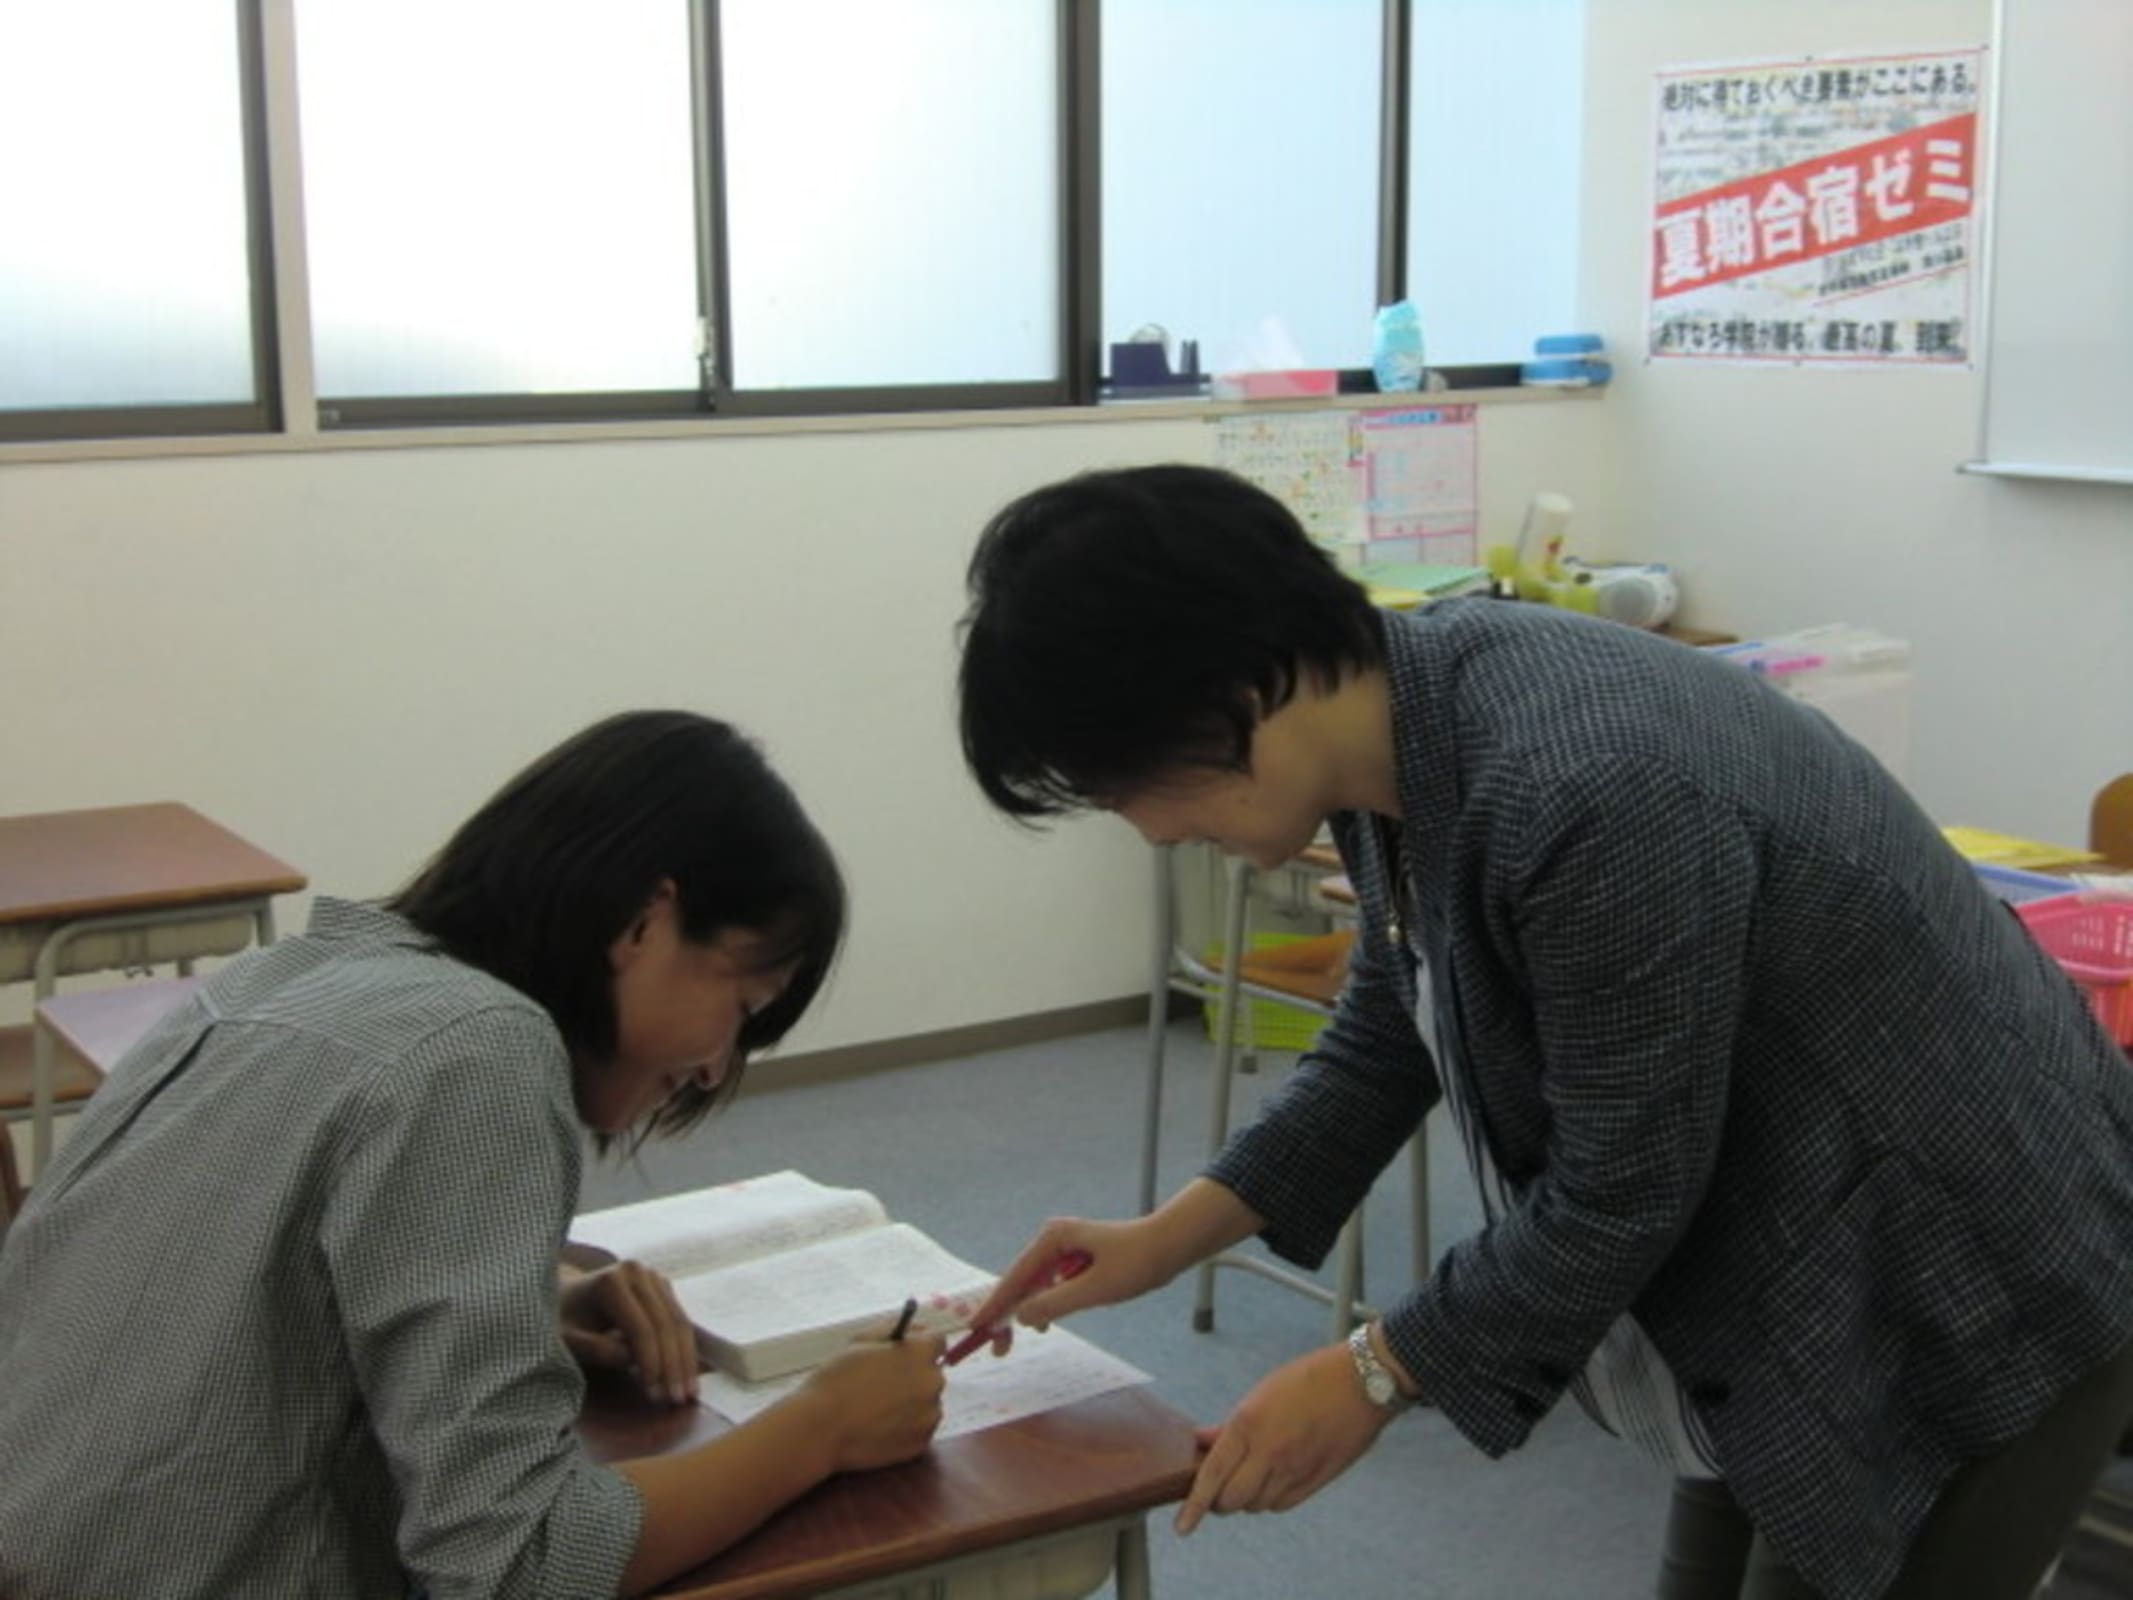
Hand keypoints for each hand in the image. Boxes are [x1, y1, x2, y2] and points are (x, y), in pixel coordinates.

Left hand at [560, 1259, 700, 1405]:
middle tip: (677, 1400)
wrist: (565, 1295)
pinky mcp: (662, 1288)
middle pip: (666, 1324)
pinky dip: (685, 1350)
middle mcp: (638, 1273)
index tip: (654, 1395)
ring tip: (689, 1394)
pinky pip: (680, 1321)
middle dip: (673, 1366)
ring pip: (680, 1323)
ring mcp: (653, 1278)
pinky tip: (688, 1376)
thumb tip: (630, 1359)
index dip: (651, 1363)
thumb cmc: (562, 1322)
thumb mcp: (566, 1339)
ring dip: (686, 1361)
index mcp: (612, 1281)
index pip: (641, 1328)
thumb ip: (594, 1348)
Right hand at [795, 1333, 946, 1472]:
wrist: (821, 1428)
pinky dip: (907, 1426)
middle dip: (914, 1373)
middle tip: (885, 1382)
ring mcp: (929, 1415)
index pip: (938, 1340)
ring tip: (879, 1408)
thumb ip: (892, 1329)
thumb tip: (913, 1329)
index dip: (920, 1343)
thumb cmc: (836, 1380)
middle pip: (932, 1372)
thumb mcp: (861, 1341)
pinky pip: (920, 1427)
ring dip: (912, 1401)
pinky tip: (881, 1425)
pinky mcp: (921, 1442)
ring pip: (927, 1402)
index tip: (906, 1351)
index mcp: (920, 1353)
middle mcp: (932, 1383)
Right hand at [960, 1216, 1179, 1355]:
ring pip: (1033, 1285)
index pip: (1014, 1277)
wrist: (1170, 1246)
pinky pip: (1050, 1285)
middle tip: (997, 1349)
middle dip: (1006, 1313)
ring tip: (1010, 1342)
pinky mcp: (1075, 1260)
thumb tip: (1021, 1318)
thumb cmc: (1136, 1264)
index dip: (994, 1304)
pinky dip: (1044, 1305)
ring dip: (1024, 1312)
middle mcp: (1052, 1239)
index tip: (973, 1327)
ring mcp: (1064, 1249)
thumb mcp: (1094, 1289)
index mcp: (1052, 1239)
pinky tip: (1044, 1324)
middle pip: (1019, 1281)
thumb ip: (1054, 1304)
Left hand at [1174, 1342, 1396, 1534]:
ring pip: (1256, 1505)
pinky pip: (1282, 1505)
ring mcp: (1294, 1470)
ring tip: (1250, 1477)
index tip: (1182, 1527)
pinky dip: (1271, 1500)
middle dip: (1220, 1500)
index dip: (1194, 1505)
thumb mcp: (1261, 1393)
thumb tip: (1201, 1441)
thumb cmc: (1309, 1379)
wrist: (1361, 1383)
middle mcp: (1269, 1453)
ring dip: (1247, 1498)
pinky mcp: (1316, 1480)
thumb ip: (1229, 1426)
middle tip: (1220, 1488)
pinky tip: (1273, 1481)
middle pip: (1231, 1500)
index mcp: (1249, 1425)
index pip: (1212, 1476)